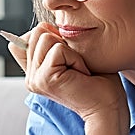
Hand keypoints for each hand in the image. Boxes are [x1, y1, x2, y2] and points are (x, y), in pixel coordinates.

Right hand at [9, 24, 127, 125]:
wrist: (108, 109)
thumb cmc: (98, 82)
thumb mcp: (73, 55)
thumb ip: (54, 43)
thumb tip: (44, 26)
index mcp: (34, 72)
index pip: (26, 37)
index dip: (50, 37)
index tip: (68, 59)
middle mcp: (30, 77)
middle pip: (37, 32)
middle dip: (63, 42)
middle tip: (76, 66)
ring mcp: (34, 79)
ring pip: (45, 37)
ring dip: (70, 51)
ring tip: (78, 71)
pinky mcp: (44, 79)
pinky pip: (58, 49)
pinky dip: (75, 58)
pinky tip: (81, 75)